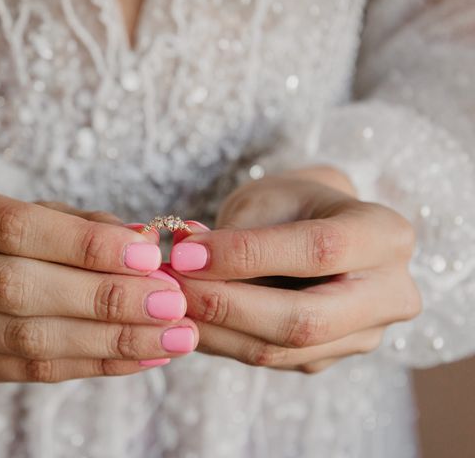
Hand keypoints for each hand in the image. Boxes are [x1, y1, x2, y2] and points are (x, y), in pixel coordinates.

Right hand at [0, 173, 196, 390]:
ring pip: (24, 339)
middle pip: (16, 288)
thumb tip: (146, 242)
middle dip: (104, 299)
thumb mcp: (32, 210)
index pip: (12, 226)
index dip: (83, 244)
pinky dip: (90, 364)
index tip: (149, 255)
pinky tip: (138, 357)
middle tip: (170, 304)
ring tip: (169, 337)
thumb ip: (84, 226)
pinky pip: (26, 371)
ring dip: (107, 340)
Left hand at [166, 166, 419, 372]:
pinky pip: (270, 358)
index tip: (184, 254)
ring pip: (282, 349)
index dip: (247, 256)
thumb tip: (183, 262)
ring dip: (214, 330)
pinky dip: (222, 341)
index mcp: (385, 235)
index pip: (318, 251)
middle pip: (306, 319)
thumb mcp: (269, 197)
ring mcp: (363, 334)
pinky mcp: (329, 356)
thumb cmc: (293, 203)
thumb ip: (235, 232)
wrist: (316, 227)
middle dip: (227, 307)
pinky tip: (189, 321)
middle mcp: (388, 293)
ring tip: (167, 304)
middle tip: (170, 289)